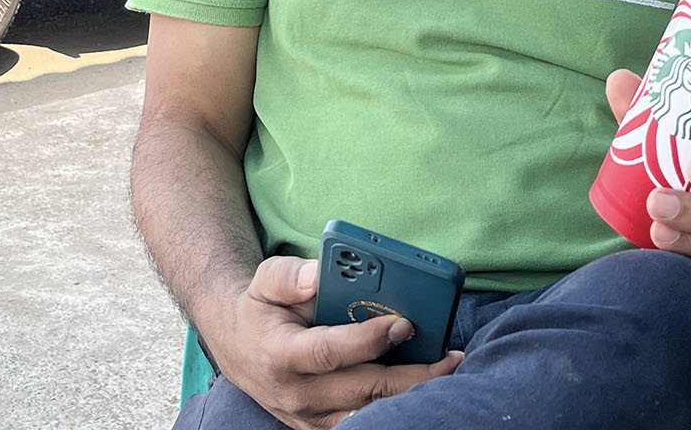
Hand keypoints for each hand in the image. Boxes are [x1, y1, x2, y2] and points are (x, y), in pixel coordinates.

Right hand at [201, 258, 428, 425]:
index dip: (369, 340)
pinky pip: (366, 420)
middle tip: (451, 356)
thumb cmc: (261, 310)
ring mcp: (310, 415)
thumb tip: (318, 276)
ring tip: (448, 369)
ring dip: (414, 394)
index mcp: (280, 355)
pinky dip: (398, 407)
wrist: (239, 346)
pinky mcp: (322, 425)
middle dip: (413, 374)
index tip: (403, 324)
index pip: (331, 353)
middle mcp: (296, 392)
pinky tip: (425, 386)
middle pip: (365, 389)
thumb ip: (289, 275)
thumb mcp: (264, 283)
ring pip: (372, 411)